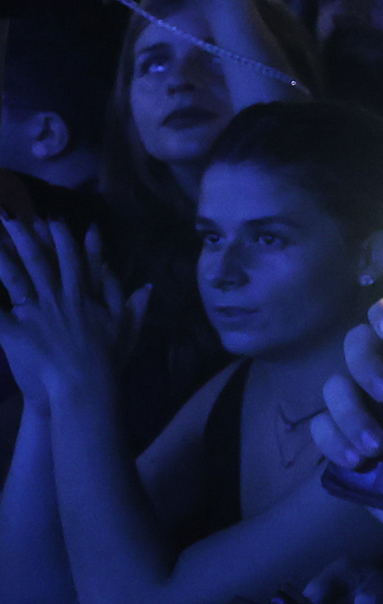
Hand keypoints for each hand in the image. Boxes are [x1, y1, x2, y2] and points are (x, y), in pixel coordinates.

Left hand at [0, 218, 129, 405]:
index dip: (64, 239)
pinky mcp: (15, 332)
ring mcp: (35, 314)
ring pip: (15, 279)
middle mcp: (58, 298)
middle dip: (26, 237)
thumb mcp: (128, 329)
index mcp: (83, 296)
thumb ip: (134, 305)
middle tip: (12, 217)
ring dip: (2, 257)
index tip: (56, 219)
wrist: (85, 386)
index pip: (73, 261)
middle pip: (40, 262)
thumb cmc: (108, 360)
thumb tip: (146, 285)